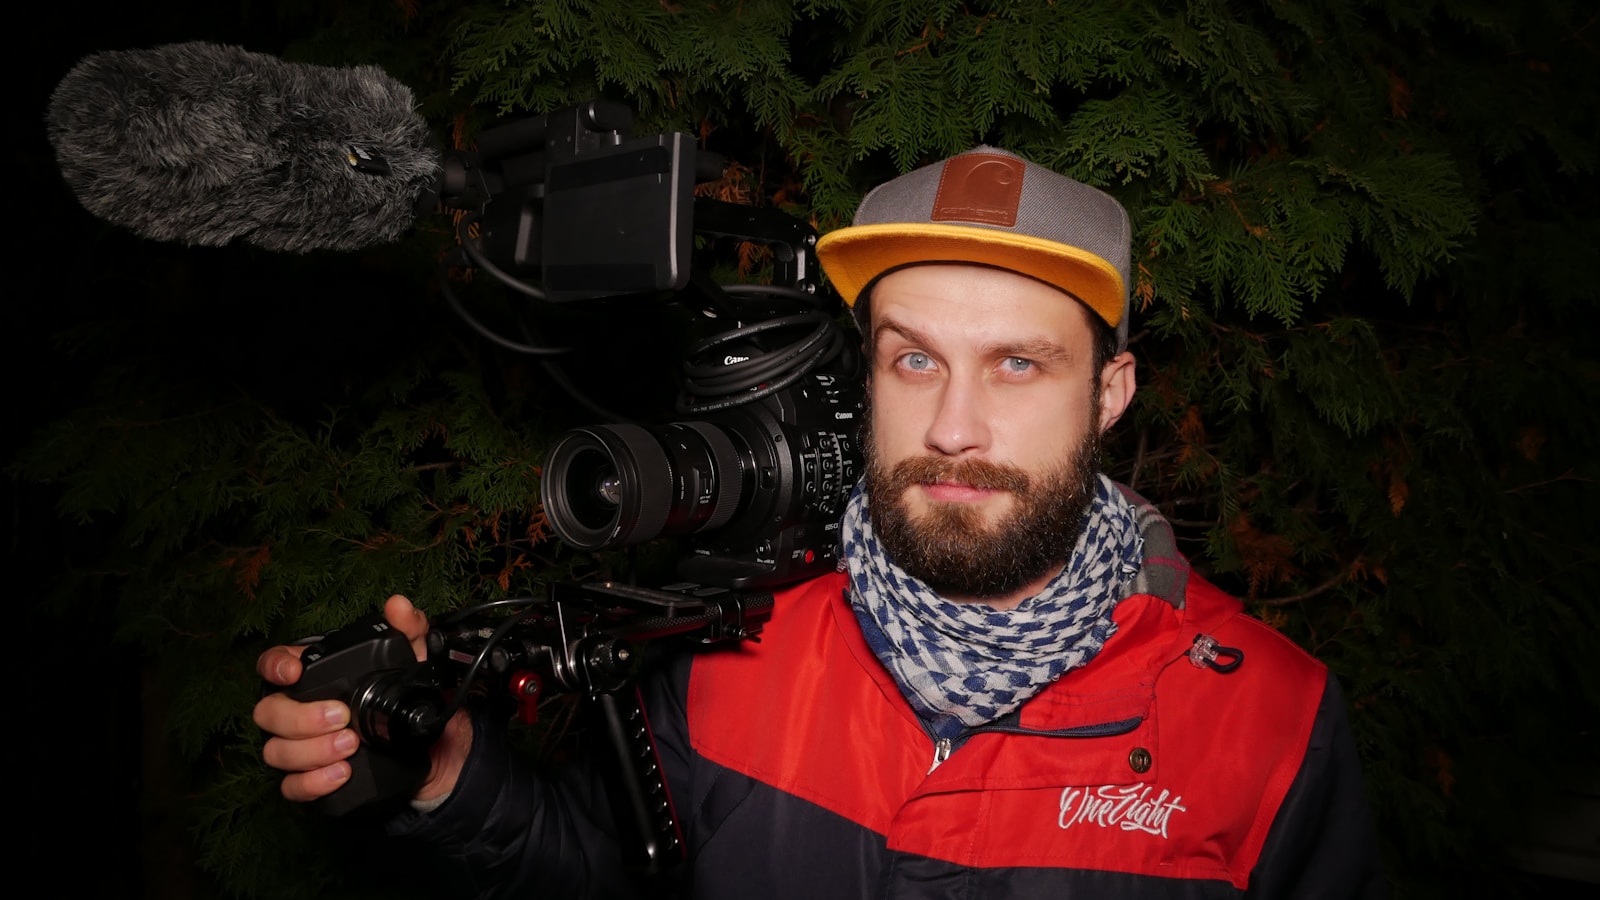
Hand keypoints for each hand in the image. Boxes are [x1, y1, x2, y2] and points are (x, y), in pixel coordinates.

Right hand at [254, 594, 472, 802]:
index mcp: (316, 678)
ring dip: (309, 751)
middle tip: (341, 718)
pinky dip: (312, 783)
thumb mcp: (418, 661)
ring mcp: (302, 748)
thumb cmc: (412, 699)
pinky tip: (340, 774)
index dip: (274, 666)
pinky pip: (292, 787)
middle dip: (300, 717)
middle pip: (268, 712)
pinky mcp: (313, 780)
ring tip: (349, 747)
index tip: (294, 672)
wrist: (434, 749)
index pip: (274, 665)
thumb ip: (410, 630)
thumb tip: (398, 605)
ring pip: (276, 751)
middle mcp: (299, 712)